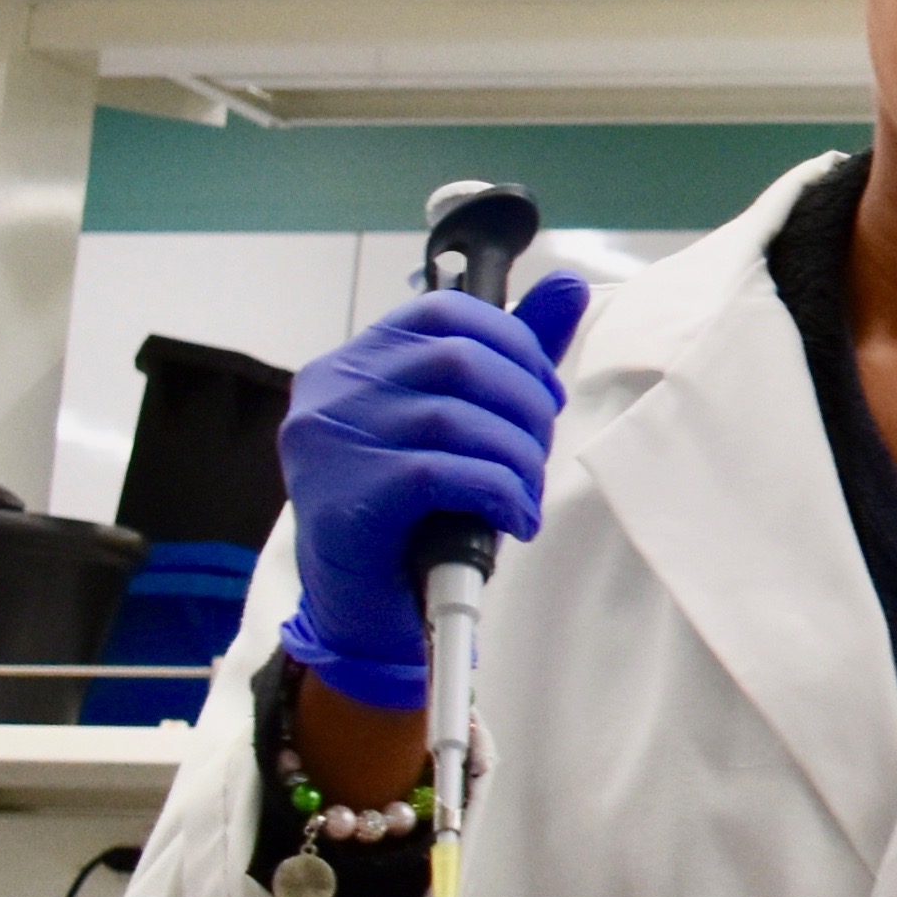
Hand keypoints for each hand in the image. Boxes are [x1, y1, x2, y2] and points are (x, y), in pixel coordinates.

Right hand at [275, 275, 592, 710]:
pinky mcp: (342, 498)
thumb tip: (568, 284)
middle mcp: (331, 392)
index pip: (443, 312)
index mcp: (355, 362)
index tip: (540, 392)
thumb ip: (509, 355)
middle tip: (539, 449)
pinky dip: (498, 493)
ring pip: (454, 418)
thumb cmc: (420, 515)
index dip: (513, 343)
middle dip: (524, 404)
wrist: (367, 611)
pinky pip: (442, 474)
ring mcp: (328, 444)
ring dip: (516, 457)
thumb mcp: (466, 427)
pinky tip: (512, 519)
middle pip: (457, 360)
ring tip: (525, 493)